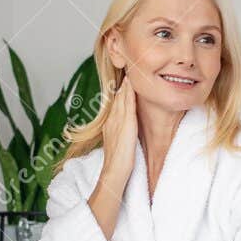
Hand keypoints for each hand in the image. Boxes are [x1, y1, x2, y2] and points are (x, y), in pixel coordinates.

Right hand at [100, 75, 137, 189]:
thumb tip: (126, 130)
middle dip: (122, 83)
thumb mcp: (118, 144)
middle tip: (126, 66)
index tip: (125, 79)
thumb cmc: (118, 163)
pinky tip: (131, 84)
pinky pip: (126, 105)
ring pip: (121, 98)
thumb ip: (120, 134)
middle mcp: (111, 120)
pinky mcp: (125, 125)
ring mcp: (117, 121)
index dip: (120, 91)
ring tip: (129, 69)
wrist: (114, 173)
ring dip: (125, 84)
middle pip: (116, 97)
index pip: (115, 103)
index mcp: (110, 124)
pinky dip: (128, 93)